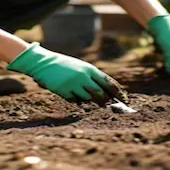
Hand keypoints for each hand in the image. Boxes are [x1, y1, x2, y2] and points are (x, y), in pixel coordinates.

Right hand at [6, 43, 124, 104]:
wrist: (44, 63)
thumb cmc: (65, 65)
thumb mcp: (81, 67)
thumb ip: (92, 77)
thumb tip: (107, 92)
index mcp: (89, 69)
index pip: (108, 82)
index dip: (118, 92)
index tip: (125, 100)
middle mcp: (83, 76)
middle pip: (100, 94)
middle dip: (106, 101)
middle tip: (108, 106)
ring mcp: (73, 84)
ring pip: (88, 98)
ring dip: (89, 100)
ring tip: (85, 95)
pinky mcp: (64, 91)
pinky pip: (75, 100)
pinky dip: (76, 100)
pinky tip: (70, 93)